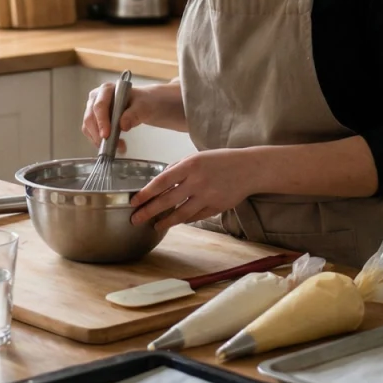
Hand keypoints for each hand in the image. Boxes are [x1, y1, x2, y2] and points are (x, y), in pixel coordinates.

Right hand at [83, 82, 176, 153]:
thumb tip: (122, 125)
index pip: (99, 106)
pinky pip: (93, 133)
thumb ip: (134, 113)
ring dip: (100, 140)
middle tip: (112, 146)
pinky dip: (101, 142)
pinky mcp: (96, 120)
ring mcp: (94, 109)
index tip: (106, 135)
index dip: (101, 121)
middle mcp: (97, 98)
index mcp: (107, 89)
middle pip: (90, 117)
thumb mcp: (144, 106)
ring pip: (89, 127)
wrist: (146, 105)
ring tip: (119, 146)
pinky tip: (116, 145)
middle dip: (99, 134)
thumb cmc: (144, 102)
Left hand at [129, 149, 261, 231]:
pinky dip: (184, 220)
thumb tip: (159, 182)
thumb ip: (177, 168)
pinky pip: (195, 217)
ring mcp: (207, 196)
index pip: (161, 181)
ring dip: (165, 221)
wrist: (249, 169)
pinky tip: (175, 222)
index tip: (134, 201)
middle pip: (167, 200)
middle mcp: (197, 181)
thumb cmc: (220, 160)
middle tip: (136, 218)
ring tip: (155, 226)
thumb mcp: (197, 157)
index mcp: (190, 165)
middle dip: (149, 211)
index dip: (146, 193)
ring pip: (181, 214)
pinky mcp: (216, 207)